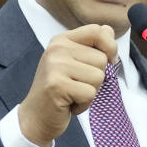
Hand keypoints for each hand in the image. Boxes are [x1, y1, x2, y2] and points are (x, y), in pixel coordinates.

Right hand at [18, 24, 116, 146]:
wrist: (36, 116)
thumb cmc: (59, 90)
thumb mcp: (74, 62)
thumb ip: (92, 45)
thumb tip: (110, 30)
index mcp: (61, 40)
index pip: (97, 31)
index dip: (110, 46)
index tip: (109, 61)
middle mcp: (57, 49)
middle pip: (101, 59)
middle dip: (96, 78)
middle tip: (76, 85)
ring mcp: (55, 66)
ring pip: (98, 77)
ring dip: (90, 92)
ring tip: (72, 94)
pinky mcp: (57, 85)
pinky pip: (90, 93)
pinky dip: (84, 104)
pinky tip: (69, 103)